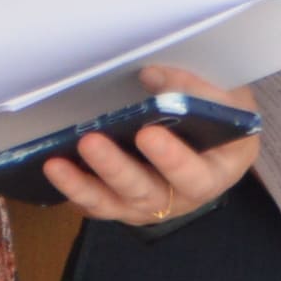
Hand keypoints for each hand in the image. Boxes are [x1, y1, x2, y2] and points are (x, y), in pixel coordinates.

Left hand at [39, 68, 264, 229]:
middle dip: (115, 167)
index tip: (148, 133)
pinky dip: (73, 190)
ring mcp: (149, 204)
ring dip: (82, 185)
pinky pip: (95, 204)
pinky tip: (56, 171)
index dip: (171, 158)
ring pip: (113, 203)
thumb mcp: (225, 100)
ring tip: (56, 164)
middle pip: (145, 191)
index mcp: (214, 173)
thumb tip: (150, 76)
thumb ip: (193, 89)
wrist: (214, 137)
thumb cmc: (219, 117)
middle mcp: (180, 198)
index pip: (194, 173)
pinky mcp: (123, 204)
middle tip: (91, 141)